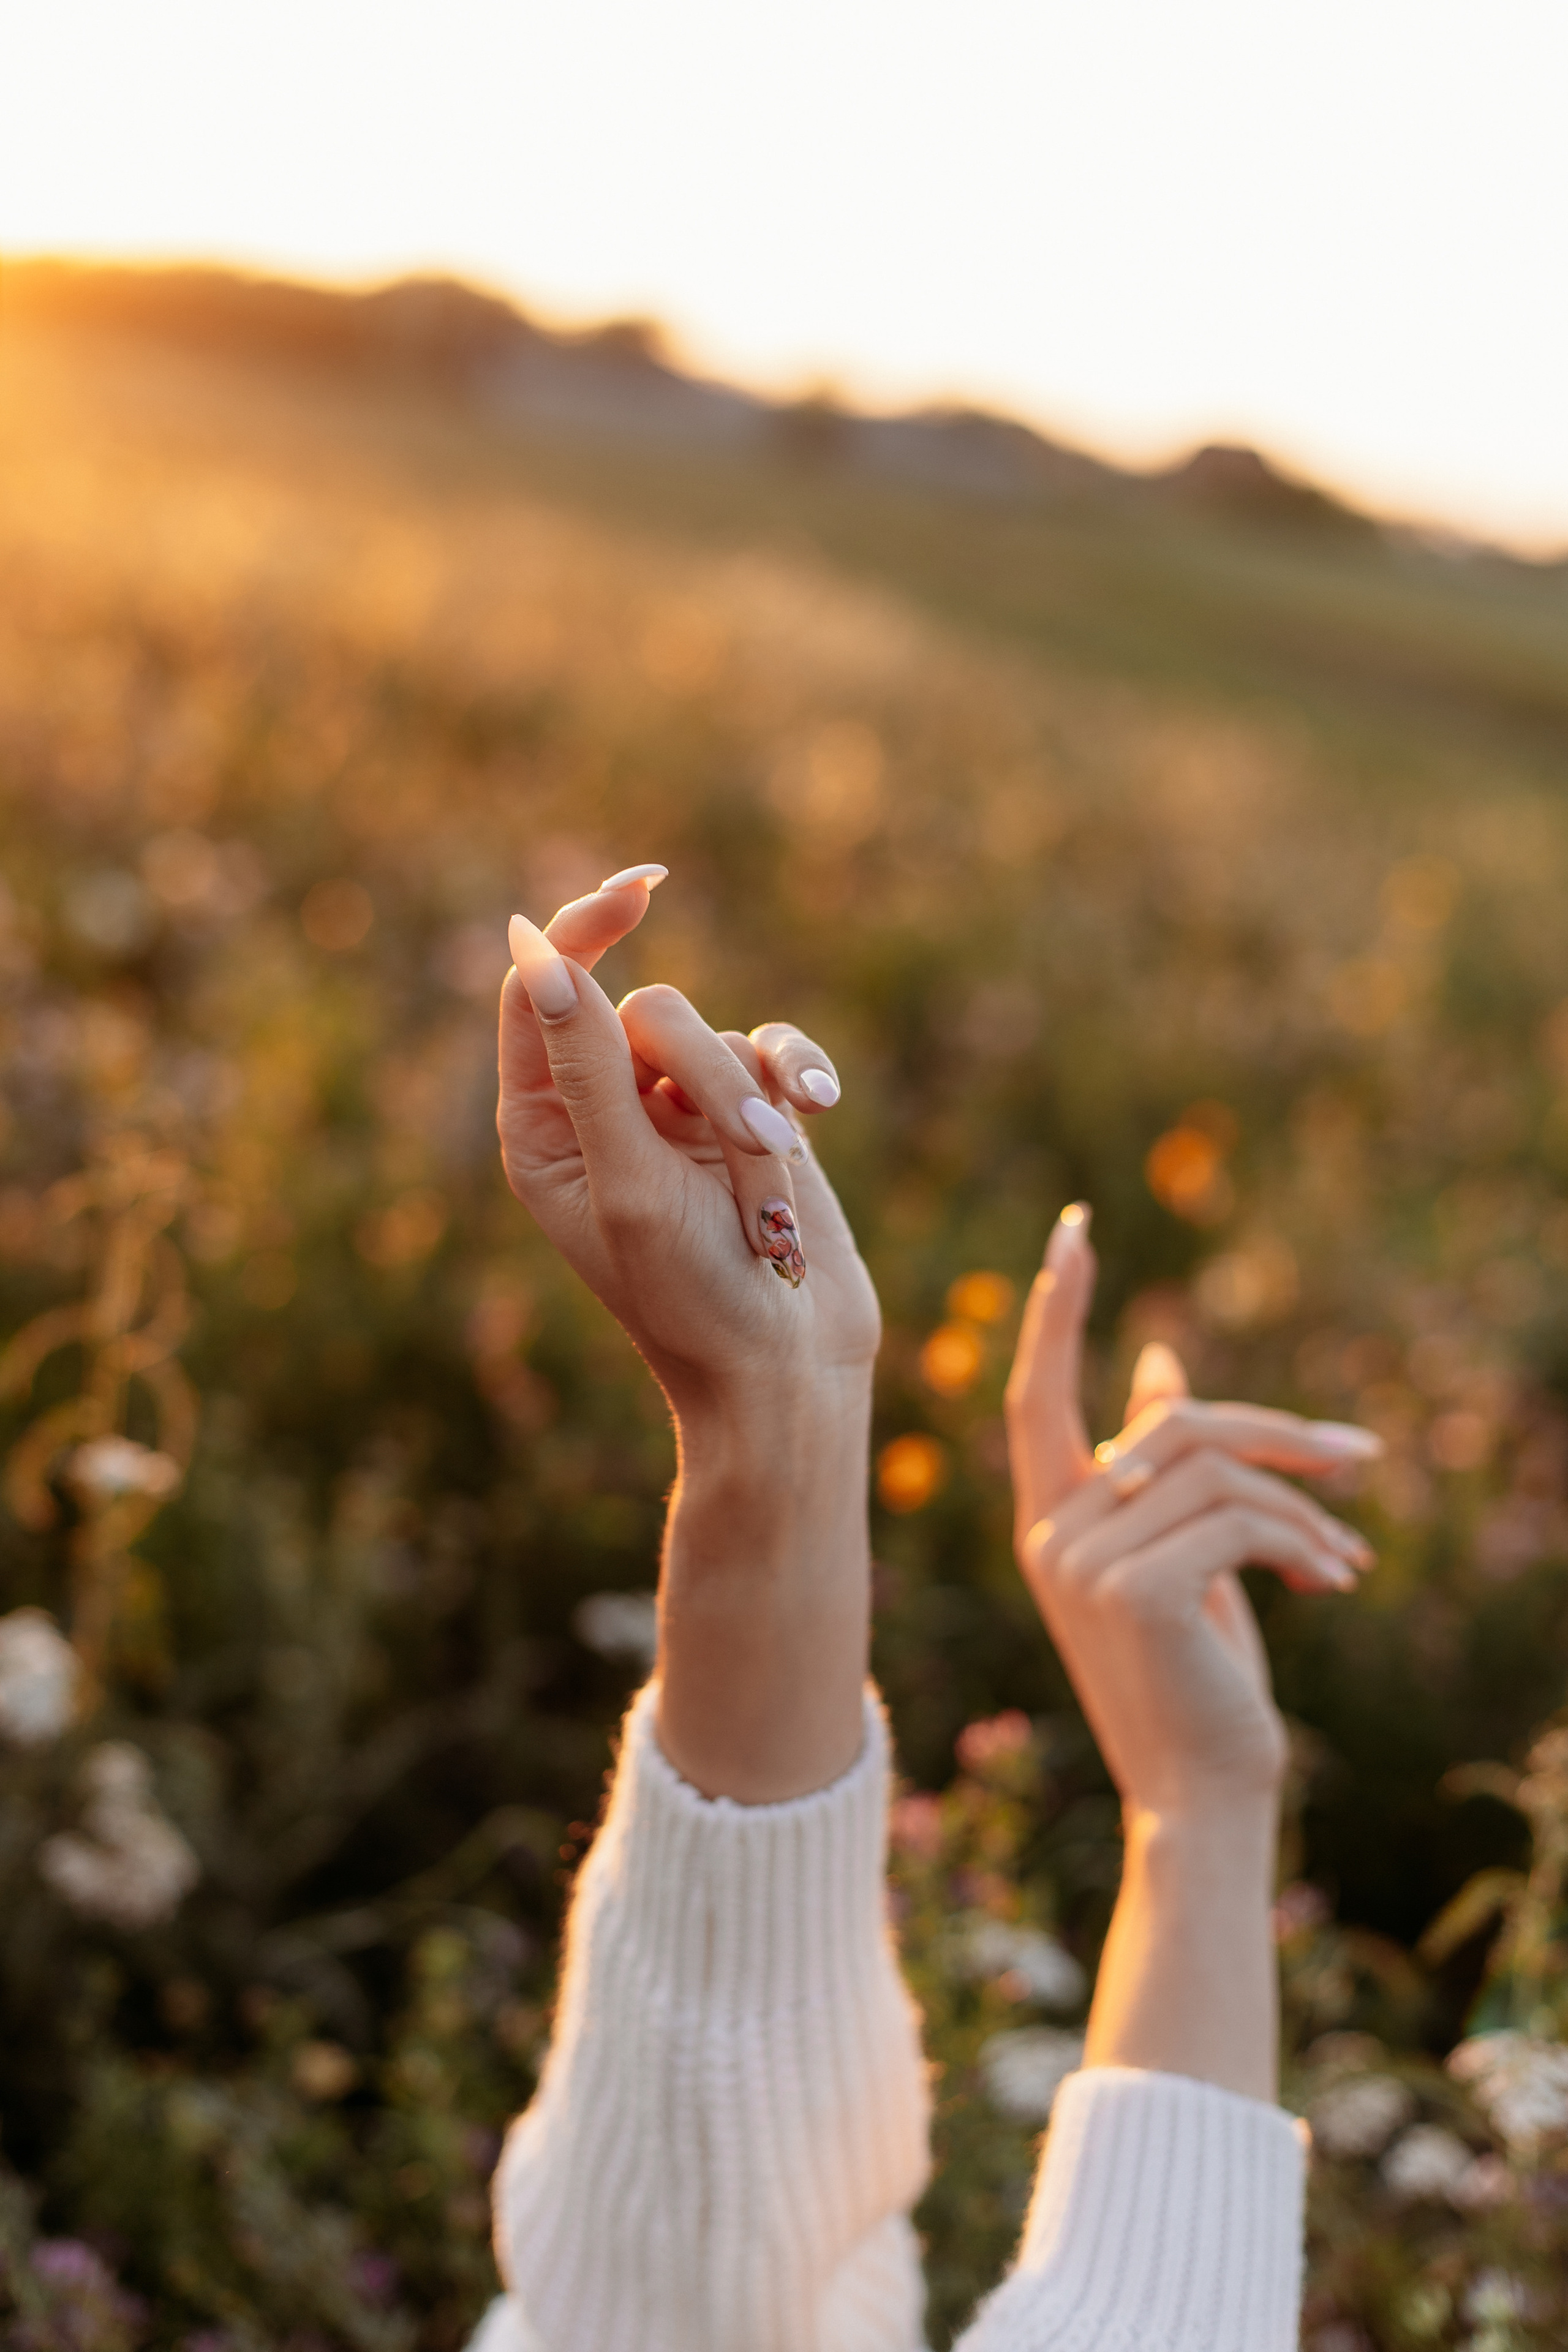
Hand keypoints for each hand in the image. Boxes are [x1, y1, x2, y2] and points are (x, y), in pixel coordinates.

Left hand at [496, 865, 878, 1798]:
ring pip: (718, 1033)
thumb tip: (535, 953)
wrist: (787, 1373)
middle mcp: (604, 1112)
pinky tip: (823, 1110)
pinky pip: (774, 1051)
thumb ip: (585, 1064)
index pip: (541, 994)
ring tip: (772, 1190)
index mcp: (543, 1130)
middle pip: (647, 1012)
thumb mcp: (629, 1181)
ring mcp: (680, 1114)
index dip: (583, 931)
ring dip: (755, 1105)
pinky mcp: (750, 1118)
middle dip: (705, 1075)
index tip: (643, 889)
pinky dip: (799, 1078)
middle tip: (746, 1152)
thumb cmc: (692, 1297)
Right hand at [1004, 1205, 1380, 1819]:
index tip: (1077, 1229)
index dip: (1059, 1311)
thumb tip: (1163, 1363)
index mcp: (1050, 1523)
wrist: (1203, 1798)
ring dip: (1304, 1503)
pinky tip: (1335, 1585)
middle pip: (1173, 1424)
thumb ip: (1163, 1468)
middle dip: (1276, 1433)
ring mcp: (1085, 1561)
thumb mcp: (1184, 1558)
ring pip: (1217, 1467)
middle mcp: (1052, 1535)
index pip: (1038, 1393)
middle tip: (1360, 1462)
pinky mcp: (1137, 1588)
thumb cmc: (1197, 1678)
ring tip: (1347, 1561)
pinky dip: (1305, 1543)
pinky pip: (1241, 1518)